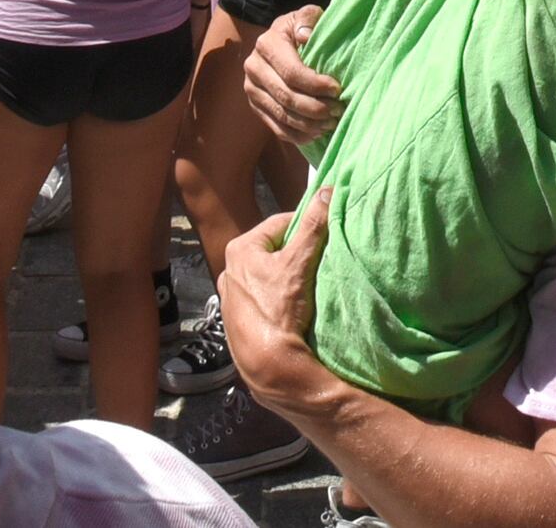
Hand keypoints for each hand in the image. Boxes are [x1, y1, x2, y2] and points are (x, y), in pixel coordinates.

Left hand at [218, 185, 342, 416]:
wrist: (269, 365)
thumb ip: (314, 224)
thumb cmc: (280, 309)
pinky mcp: (237, 321)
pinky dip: (277, 300)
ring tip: (307, 288)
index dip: (306, 226)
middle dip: (296, 254)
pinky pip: (263, 299)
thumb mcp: (300, 262)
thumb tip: (327, 190)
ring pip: (268, 276)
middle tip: (318, 263)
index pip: (281, 224)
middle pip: (274, 250)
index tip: (324, 235)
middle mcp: (228, 269)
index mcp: (239, 248)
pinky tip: (291, 311)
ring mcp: (231, 298)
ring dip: (287, 278)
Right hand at [244, 4, 343, 145]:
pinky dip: (298, 135)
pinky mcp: (255, 106)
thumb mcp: (306, 16)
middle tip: (338, 110)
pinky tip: (316, 133)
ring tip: (331, 123)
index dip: (316, 84)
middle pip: (286, 97)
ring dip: (309, 124)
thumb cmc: (300, 29)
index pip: (291, 72)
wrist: (280, 40)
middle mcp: (253, 68)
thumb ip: (308, 19)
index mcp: (266, 45)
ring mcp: (252, 90)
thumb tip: (306, 36)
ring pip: (282, 115)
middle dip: (315, 108)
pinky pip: (276, 127)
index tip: (337, 89)